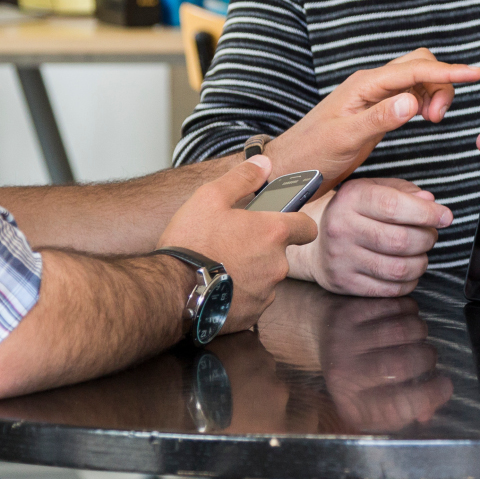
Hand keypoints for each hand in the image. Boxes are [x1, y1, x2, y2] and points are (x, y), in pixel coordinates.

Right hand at [155, 155, 317, 333]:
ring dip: (250, 272)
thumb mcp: (210, 197)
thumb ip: (241, 178)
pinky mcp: (252, 314)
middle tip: (233, 243)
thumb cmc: (192, 243)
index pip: (307, 226)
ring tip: (221, 266)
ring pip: (265, 278)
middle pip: (280, 253)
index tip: (282, 221)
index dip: (296, 222)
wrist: (172, 291)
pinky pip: (252, 300)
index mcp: (273, 233)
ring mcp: (266, 292)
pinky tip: (218, 286)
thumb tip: (263, 164)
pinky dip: (240, 294)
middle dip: (262, 248)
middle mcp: (277, 264)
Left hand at [269, 49, 479, 187]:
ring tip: (434, 120)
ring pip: (417, 78)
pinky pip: (410, 93)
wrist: (291, 167)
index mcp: (364, 86)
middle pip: (419, 65)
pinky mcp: (377, 109)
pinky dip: (426, 101)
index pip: (414, 70)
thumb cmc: (312, 153)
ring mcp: (374, 96)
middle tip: (440, 117)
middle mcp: (371, 85)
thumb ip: (380, 118)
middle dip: (442, 82)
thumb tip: (412, 101)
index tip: (476, 74)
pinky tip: (425, 117)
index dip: (448, 72)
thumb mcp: (346, 138)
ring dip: (435, 93)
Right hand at [290, 178, 451, 296]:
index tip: (445, 217)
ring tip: (420, 253)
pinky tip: (407, 270)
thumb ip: (404, 192)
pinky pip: (389, 289)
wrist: (316, 242)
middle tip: (430, 235)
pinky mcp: (344, 283)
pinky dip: (408, 282)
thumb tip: (430, 203)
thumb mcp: (374, 189)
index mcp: (351, 198)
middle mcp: (342, 228)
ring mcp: (341, 258)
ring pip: (398, 268)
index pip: (394, 206)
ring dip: (421, 262)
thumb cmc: (354, 212)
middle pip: (401, 240)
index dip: (427, 213)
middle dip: (427, 239)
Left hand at [316, 295, 453, 429]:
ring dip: (421, 332)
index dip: (429, 396)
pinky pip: (393, 307)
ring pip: (402, 331)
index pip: (396, 407)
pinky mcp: (347, 314)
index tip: (445, 385)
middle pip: (401, 365)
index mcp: (353, 406)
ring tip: (417, 336)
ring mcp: (343, 342)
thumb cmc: (357, 372)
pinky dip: (409, 310)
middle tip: (428, 356)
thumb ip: (405, 410)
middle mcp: (344, 376)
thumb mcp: (375, 400)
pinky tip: (404, 317)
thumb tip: (428, 412)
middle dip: (427, 358)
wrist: (318, 333)